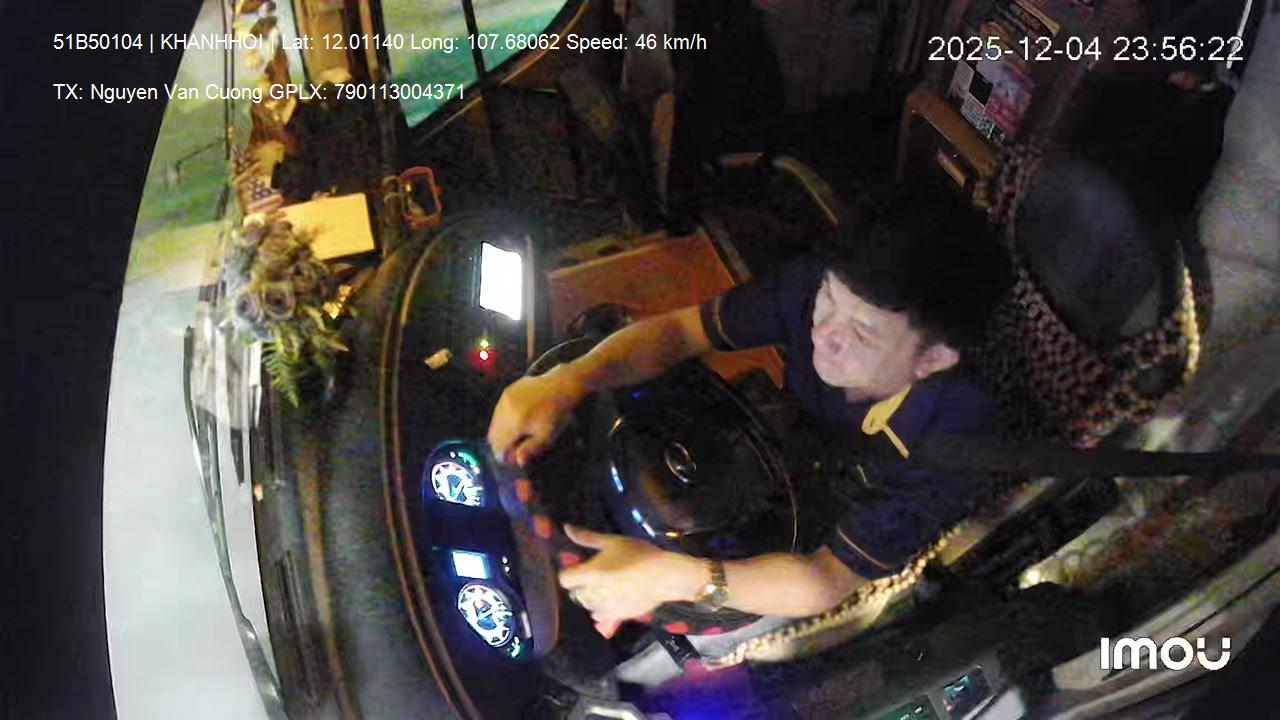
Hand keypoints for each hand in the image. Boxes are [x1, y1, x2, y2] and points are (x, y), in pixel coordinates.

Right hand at [486, 365, 587, 465]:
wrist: (560, 386)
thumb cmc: (556, 413)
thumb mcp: (547, 435)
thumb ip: (531, 449)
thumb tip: (519, 461)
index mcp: (515, 423)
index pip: (498, 446)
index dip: (504, 455)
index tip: (512, 457)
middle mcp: (506, 410)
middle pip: (493, 436)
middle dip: (502, 443)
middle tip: (516, 446)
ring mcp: (505, 399)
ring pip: (494, 423)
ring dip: (502, 431)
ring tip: (520, 431)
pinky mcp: (507, 392)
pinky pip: (498, 411)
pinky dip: (505, 418)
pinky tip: (520, 418)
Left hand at [558, 525, 707, 636]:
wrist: (664, 576)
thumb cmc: (639, 554)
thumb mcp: (613, 541)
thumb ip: (587, 537)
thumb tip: (567, 528)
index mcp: (591, 573)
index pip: (565, 579)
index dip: (570, 572)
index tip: (580, 566)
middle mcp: (594, 593)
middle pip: (575, 593)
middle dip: (582, 585)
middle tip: (597, 574)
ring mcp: (606, 607)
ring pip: (587, 605)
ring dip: (591, 597)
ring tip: (607, 586)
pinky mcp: (617, 616)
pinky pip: (600, 616)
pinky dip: (601, 609)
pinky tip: (612, 599)